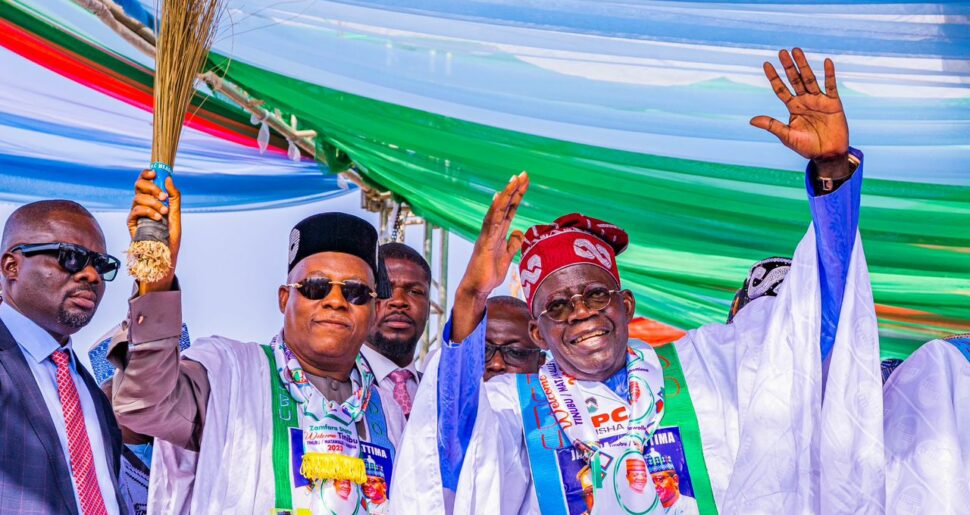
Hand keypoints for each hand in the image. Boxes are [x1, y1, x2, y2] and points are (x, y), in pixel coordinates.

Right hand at [128, 169, 180, 292]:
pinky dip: (148, 212)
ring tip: (164, 213)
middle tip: (163, 197)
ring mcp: (136, 214)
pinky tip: (158, 219)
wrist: (164, 258)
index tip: (154, 173)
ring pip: (138, 198)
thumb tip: (169, 178)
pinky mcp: (131, 224)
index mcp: (152, 200)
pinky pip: (135, 211)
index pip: (145, 182)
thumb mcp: (176, 216)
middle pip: (138, 186)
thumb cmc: (170, 238)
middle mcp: (142, 205)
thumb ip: (174, 197)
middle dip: (151, 187)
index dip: (147, 174)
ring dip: (153, 203)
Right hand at [452, 172, 528, 341]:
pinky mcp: (484, 243)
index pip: (510, 210)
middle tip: (524, 173)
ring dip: (506, 195)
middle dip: (514, 190)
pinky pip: (490, 224)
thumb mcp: (507, 258)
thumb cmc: (488, 274)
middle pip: (505, 206)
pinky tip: (498, 198)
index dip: (518, 196)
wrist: (476, 289)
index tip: (525, 181)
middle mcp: (492, 230)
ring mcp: (487, 235)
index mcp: (499, 233)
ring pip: (498, 211)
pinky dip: (494, 210)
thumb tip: (520, 231)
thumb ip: (513, 244)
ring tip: (514, 179)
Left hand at [751, 48, 849, 173]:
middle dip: (788, 66)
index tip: (766, 64)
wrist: (827, 154)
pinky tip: (826, 62)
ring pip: (810, 79)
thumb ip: (771, 125)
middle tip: (782, 52)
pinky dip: (829, 74)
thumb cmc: (806, 146)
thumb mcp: (787, 136)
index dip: (774, 77)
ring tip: (797, 51)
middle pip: (794, 80)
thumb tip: (751, 120)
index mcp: (793, 107)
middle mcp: (804, 101)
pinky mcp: (833, 103)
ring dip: (803, 65)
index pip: (781, 89)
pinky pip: (830, 86)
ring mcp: (818, 100)